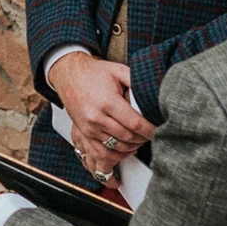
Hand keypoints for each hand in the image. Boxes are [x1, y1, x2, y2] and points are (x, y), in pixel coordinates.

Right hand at [47, 51, 150, 183]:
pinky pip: (101, 152)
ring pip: (115, 147)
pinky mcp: (84, 133)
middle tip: (151, 136)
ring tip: (140, 142)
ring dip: (131, 148)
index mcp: (107, 102)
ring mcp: (89, 128)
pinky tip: (124, 152)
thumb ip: (136, 82)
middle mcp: (96, 118)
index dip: (149, 130)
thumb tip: (155, 92)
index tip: (158, 131)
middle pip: (127, 138)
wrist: (68, 74)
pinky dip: (115, 155)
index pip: (134, 123)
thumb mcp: (118, 70)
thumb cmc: (94, 72)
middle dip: (142, 139)